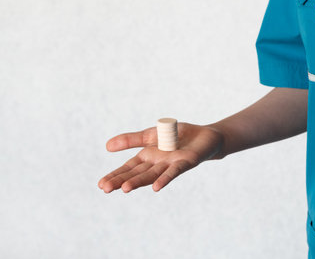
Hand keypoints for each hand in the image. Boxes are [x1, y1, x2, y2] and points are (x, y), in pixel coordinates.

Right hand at [98, 122, 224, 192]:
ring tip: (124, 189)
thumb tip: (106, 146)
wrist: (204, 136)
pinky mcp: (185, 162)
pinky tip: (155, 187)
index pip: (128, 168)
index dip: (115, 175)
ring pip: (152, 175)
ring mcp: (170, 165)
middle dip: (121, 181)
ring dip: (138, 182)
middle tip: (105, 189)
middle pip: (137, 173)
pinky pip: (173, 171)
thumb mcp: (151, 134)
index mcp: (148, 157)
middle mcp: (157, 164)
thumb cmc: (178, 136)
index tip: (101, 184)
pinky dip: (164, 179)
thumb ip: (131, 140)